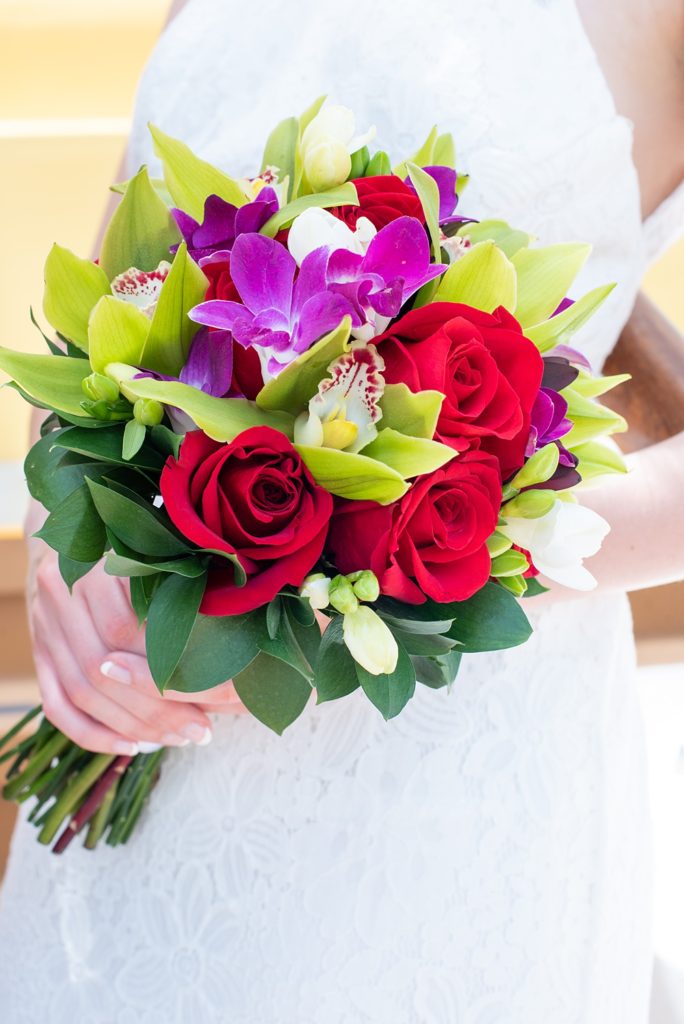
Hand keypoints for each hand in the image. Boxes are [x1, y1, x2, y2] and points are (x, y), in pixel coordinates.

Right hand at [28, 544, 244, 754]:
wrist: (75, 543)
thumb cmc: (140, 553)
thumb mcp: (164, 560)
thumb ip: (187, 594)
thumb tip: (239, 646)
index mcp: (93, 566)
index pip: (127, 631)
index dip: (167, 668)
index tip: (212, 696)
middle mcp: (60, 593)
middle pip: (104, 669)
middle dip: (155, 708)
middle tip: (199, 732)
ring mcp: (44, 626)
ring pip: (82, 692)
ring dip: (131, 726)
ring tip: (175, 740)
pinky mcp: (38, 654)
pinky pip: (57, 706)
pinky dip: (93, 734)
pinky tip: (131, 747)